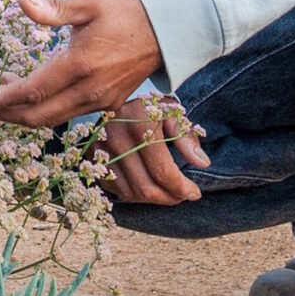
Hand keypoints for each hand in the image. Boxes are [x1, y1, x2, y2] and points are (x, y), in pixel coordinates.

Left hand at [0, 0, 208, 203]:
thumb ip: (53, 9)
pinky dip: (47, 110)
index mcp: (81, 65)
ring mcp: (102, 101)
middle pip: (38, 117)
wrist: (169, 28)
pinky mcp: (110, 104)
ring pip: (55, 119)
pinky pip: (71, 115)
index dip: (1, 98)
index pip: (31, 92)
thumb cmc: (126, 10)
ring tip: (4, 93)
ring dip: (25, 113)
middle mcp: (90, 91)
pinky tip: (36, 93)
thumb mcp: (88, 4)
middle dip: (6, 114)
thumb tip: (21, 1)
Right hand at [94, 95, 209, 205]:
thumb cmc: (150, 106)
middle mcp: (116, 140)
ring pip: (130, 193)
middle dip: (169, 198)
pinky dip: (133, 195)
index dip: (182, 188)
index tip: (195, 193)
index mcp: (139, 125)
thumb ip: (187, 138)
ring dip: (152, 199)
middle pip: (146, 188)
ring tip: (167, 193)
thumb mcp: (172, 113)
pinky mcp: (92, 158)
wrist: (117, 96)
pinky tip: (147, 187)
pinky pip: (114, 189)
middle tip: (183, 196)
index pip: (162, 171)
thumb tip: (202, 163)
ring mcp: (101, 151)